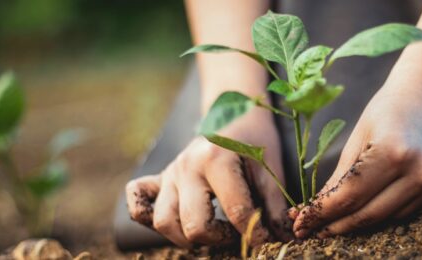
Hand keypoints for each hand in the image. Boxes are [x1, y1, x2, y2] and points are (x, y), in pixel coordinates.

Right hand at [126, 109, 289, 246]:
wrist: (233, 111)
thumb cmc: (254, 138)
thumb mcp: (270, 166)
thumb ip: (274, 203)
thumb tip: (283, 236)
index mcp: (216, 160)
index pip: (235, 212)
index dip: (254, 233)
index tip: (266, 240)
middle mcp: (187, 167)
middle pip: (193, 224)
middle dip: (219, 238)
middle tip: (235, 233)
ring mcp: (170, 173)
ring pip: (163, 222)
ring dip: (186, 237)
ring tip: (210, 232)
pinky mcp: (160, 178)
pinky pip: (138, 204)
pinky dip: (148, 219)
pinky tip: (175, 222)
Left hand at [290, 73, 421, 237]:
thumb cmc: (389, 107)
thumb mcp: (358, 136)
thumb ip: (340, 176)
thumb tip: (316, 209)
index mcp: (392, 152)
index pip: (349, 197)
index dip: (321, 214)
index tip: (301, 225)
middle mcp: (419, 171)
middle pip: (368, 214)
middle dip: (337, 226)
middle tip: (313, 231)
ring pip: (387, 217)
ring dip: (360, 220)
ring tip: (336, 219)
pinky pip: (406, 210)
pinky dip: (385, 210)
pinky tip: (370, 203)